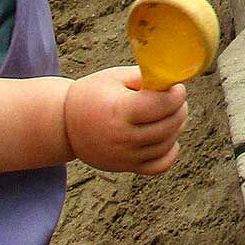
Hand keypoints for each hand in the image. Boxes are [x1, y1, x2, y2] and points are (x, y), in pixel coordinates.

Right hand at [64, 66, 188, 175]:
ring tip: (170, 112)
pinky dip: (170, 153)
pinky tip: (167, 137)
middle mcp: (122, 138)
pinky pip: (159, 166)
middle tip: (176, 98)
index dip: (177, 95)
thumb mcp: (116, 77)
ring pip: (167, 144)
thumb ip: (145, 77)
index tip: (177, 87)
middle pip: (168, 125)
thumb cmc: (93, 95)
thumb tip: (174, 79)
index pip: (162, 105)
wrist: (64, 124)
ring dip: (176, 126)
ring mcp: (123, 157)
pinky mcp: (125, 167)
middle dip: (180, 108)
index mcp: (119, 111)